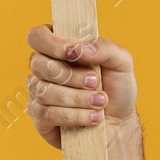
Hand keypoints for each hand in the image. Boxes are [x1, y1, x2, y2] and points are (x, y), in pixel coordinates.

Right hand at [25, 25, 136, 148]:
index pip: (38, 36)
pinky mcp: (40, 117)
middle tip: (96, 82)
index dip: (51, 43)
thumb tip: (79, 48)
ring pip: (44, 91)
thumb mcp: (121, 62)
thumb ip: (104, 47)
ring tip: (100, 102)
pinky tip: (92, 117)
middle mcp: (43, 68)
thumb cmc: (116, 88)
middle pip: (38, 64)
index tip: (73, 52)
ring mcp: (38, 93)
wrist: (119, 123)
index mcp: (58, 47)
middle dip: (71, 76)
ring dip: (77, 98)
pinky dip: (74, 115)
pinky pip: (47, 114)